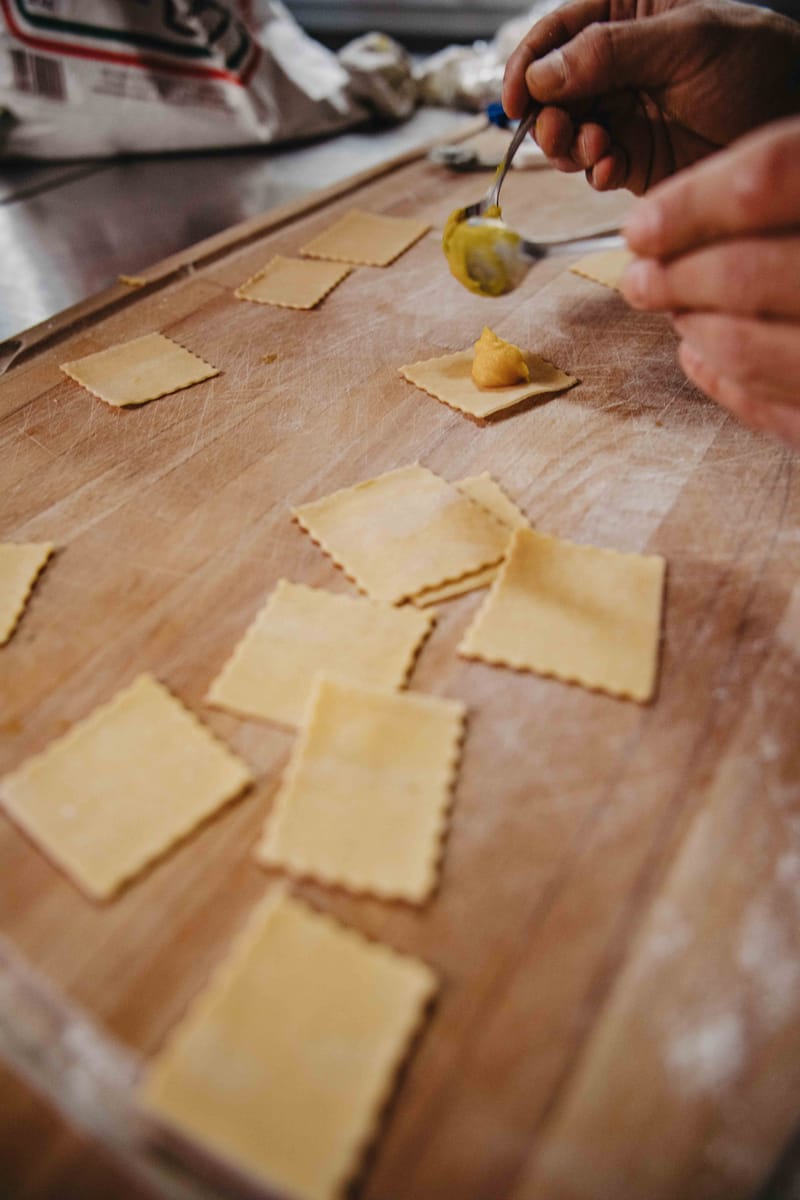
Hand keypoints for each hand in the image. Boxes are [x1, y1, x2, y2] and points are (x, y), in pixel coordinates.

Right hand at [502, 0, 799, 194]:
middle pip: (550, 90)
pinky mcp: (630, 158)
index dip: (528, 64)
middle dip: (546, 114)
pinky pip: (592, 167)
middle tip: (558, 130)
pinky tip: (611, 167)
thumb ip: (610, 52)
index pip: (558, 33)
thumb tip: (543, 74)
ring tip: (592, 148)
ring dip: (567, 146)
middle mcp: (615, 67)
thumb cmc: (753, 63)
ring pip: (564, 133)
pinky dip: (593, 171)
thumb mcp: (685, 41)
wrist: (788, 119)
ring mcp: (620, 114)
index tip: (516, 97)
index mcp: (626, 15)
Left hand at [620, 118, 799, 445]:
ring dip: (694, 327)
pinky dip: (727, 382)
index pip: (769, 178)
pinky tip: (703, 354)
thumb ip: (790, 184)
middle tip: (641, 276)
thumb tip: (671, 223)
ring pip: (750, 345)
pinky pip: (781, 412)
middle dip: (675, 277)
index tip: (641, 224)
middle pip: (747, 272)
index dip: (689, 203)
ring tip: (675, 309)